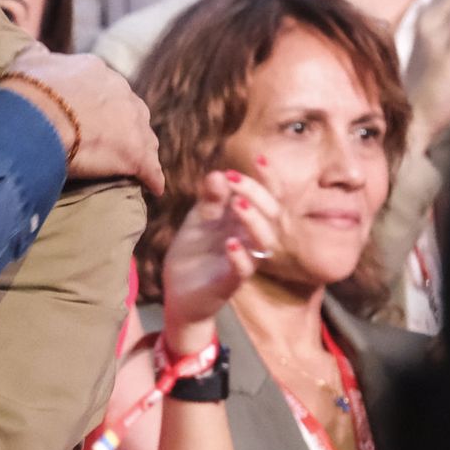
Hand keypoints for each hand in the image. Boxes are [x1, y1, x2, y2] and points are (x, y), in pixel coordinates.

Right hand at [0, 45, 163, 194]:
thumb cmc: (25, 92)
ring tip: (133, 165)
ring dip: (141, 149)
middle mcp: (120, 91)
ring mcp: (132, 122)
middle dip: (124, 125)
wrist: (33, 118)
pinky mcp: (135, 154)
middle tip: (111, 142)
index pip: (104, 87)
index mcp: (94, 70)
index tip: (88, 114)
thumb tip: (36, 51)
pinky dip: (151, 178)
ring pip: (146, 137)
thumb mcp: (26, 63)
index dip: (97, 103)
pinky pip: (150, 169)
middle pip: (130, 110)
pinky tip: (152, 187)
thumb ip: (36, 57)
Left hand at [161, 170, 280, 353]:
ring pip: (264, 241)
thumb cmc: (194, 252)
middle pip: (271, 214)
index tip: (260, 158)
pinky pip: (243, 269)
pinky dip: (240, 256)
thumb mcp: (199, 220)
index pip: (267, 198)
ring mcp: (242, 260)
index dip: (268, 179)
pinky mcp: (230, 282)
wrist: (179, 291)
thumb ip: (209, 199)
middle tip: (233, 180)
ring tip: (236, 205)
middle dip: (256, 193)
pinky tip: (230, 243)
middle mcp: (249, 239)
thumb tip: (218, 174)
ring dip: (253, 220)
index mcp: (242, 221)